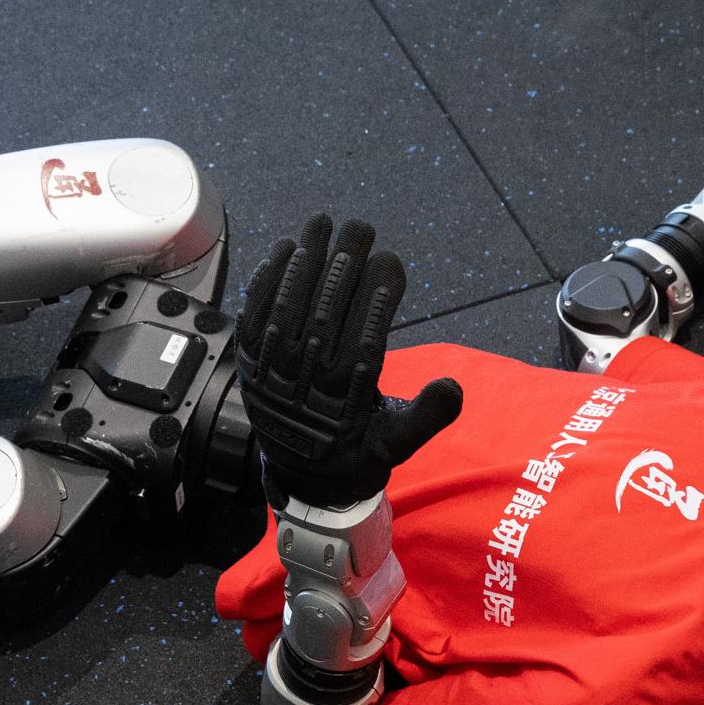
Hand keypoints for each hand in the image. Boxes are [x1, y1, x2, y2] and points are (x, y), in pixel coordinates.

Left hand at [236, 214, 462, 506]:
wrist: (304, 480)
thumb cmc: (359, 453)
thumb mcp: (400, 444)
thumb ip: (427, 416)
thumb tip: (455, 387)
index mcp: (345, 401)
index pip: (361, 337)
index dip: (376, 296)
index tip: (391, 261)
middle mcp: (303, 384)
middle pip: (323, 312)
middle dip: (342, 263)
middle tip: (360, 228)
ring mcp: (271, 371)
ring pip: (286, 307)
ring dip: (304, 259)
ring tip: (322, 223)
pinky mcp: (249, 363)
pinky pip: (254, 315)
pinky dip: (267, 280)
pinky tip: (285, 248)